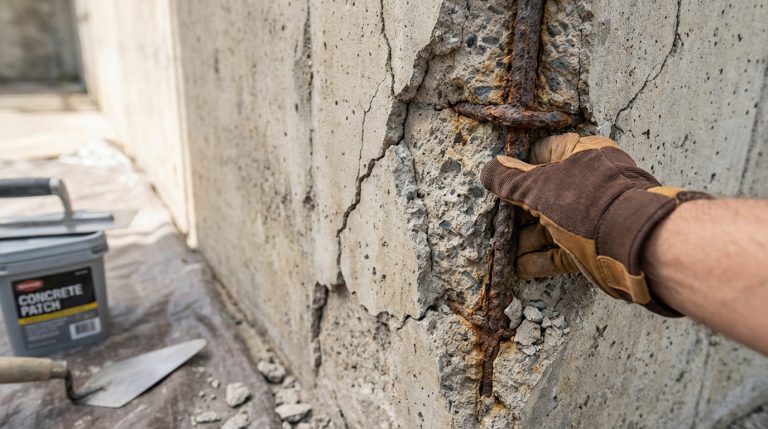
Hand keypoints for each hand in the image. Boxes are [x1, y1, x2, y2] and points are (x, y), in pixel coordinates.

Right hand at [480, 133, 710, 315]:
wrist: (633, 240)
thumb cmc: (585, 200)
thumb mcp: (538, 186)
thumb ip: (510, 180)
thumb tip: (488, 169)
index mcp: (581, 153)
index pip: (543, 152)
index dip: (519, 166)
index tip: (498, 181)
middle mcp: (588, 181)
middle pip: (545, 192)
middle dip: (518, 208)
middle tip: (495, 218)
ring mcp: (593, 214)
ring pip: (552, 223)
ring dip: (526, 237)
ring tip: (502, 248)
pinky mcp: (595, 244)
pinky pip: (562, 249)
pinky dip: (541, 258)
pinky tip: (520, 266)